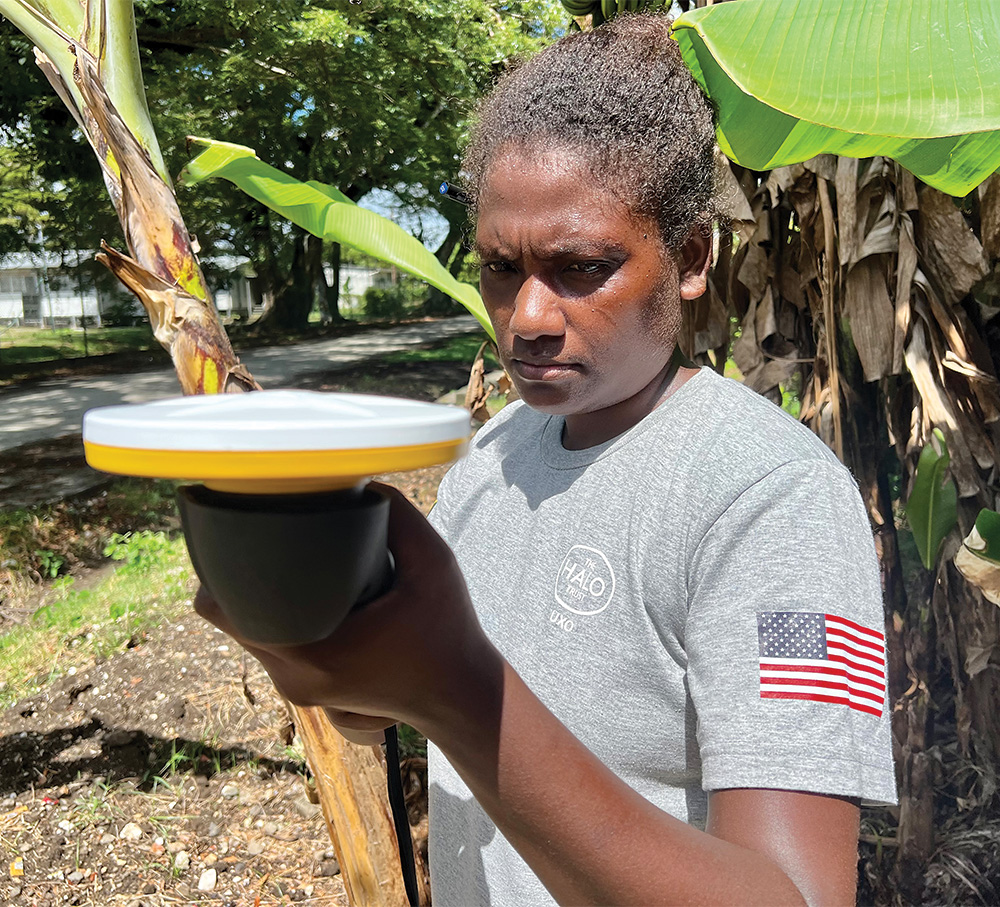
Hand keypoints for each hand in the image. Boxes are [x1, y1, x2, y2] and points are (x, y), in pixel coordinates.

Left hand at [193, 483, 503, 736]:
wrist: (460, 694)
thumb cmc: (448, 631)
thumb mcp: (436, 565)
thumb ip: (401, 519)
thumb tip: (362, 482)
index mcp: (318, 652)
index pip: (225, 609)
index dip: (218, 567)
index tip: (233, 529)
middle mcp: (297, 678)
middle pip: (226, 618)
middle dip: (234, 576)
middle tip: (258, 534)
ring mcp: (298, 689)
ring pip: (244, 634)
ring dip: (251, 600)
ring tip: (275, 560)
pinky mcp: (306, 690)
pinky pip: (266, 647)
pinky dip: (270, 619)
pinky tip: (292, 591)